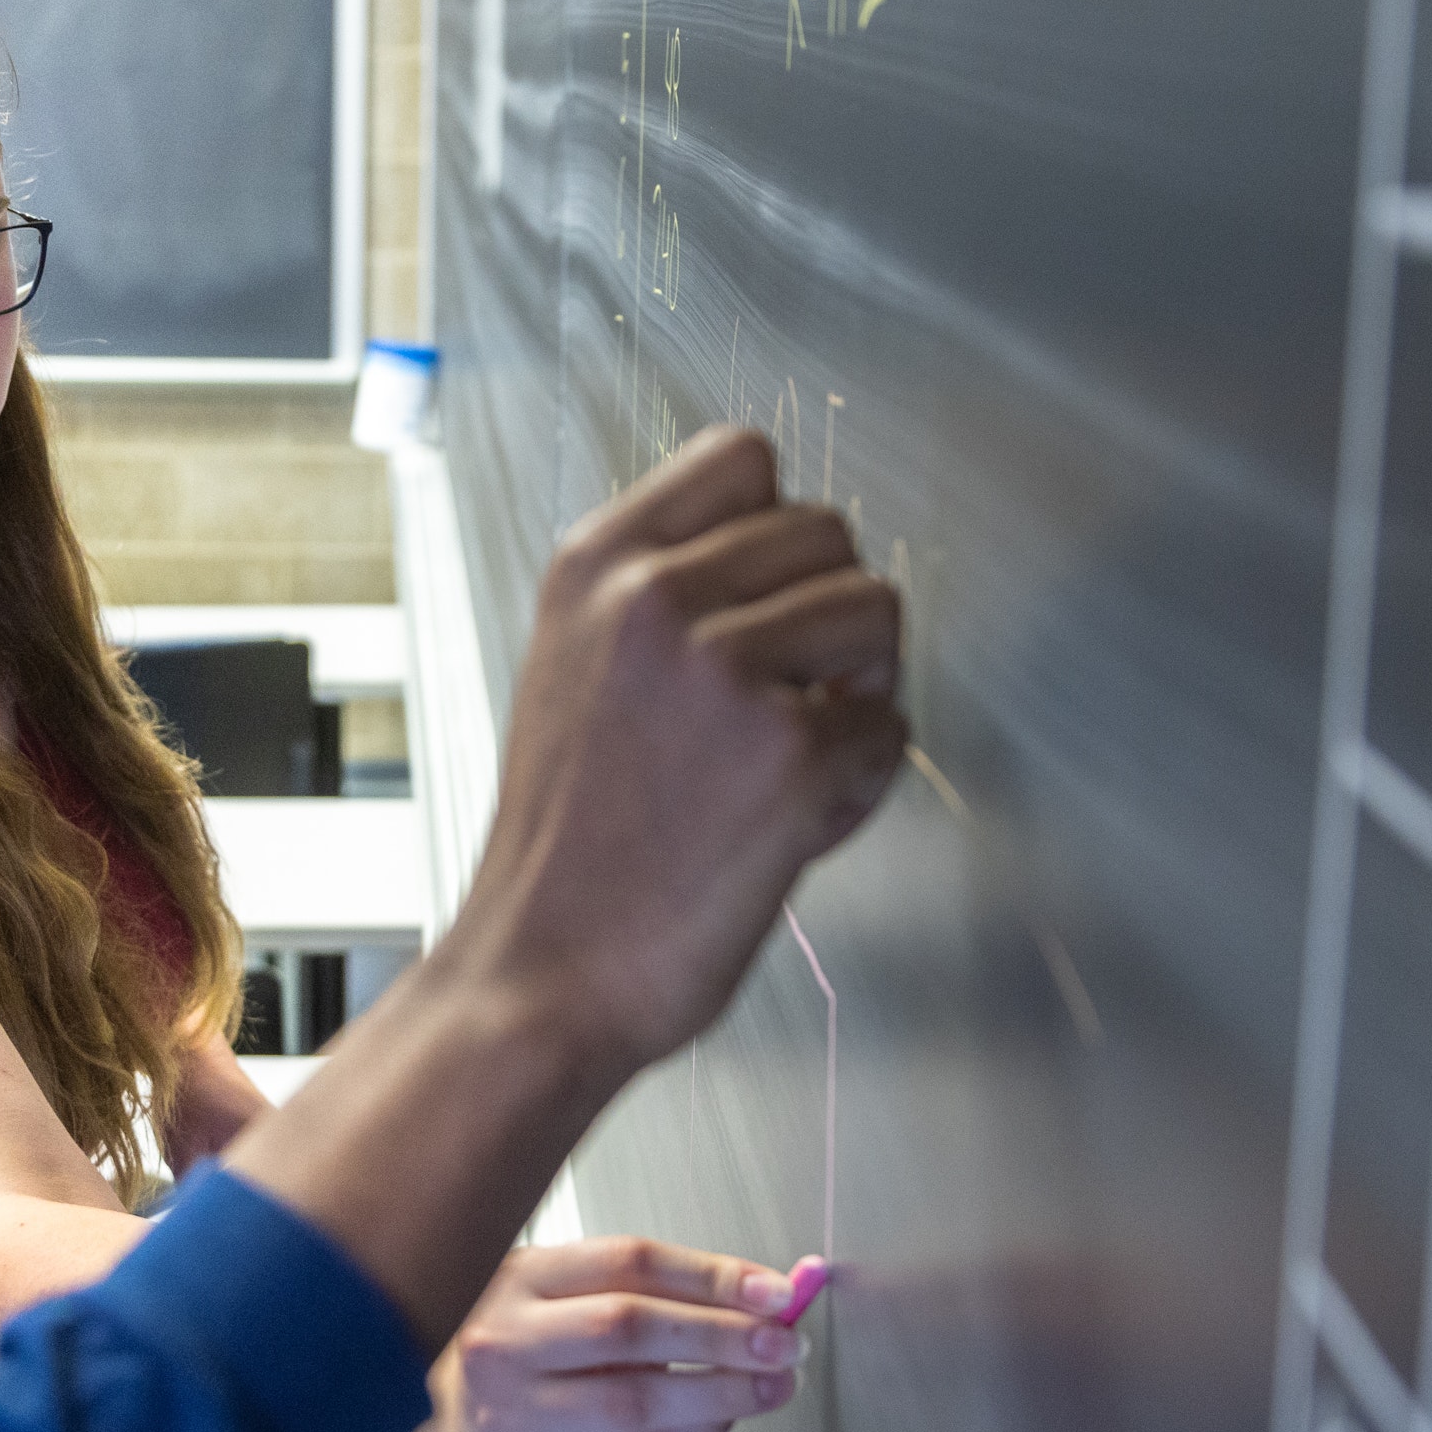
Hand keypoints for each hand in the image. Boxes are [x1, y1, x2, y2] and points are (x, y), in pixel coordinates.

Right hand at [357, 1236, 806, 1431]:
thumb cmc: (509, 1359)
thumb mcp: (551, 1298)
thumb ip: (642, 1293)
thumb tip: (755, 1296)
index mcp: (520, 1280)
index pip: (630, 1263)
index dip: (713, 1274)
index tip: (774, 1288)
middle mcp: (510, 1342)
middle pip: (633, 1327)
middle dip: (726, 1333)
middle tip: (784, 1341)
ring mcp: (518, 1413)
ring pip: (638, 1402)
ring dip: (722, 1394)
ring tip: (772, 1386)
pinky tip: (723, 1422)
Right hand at [454, 427, 903, 1074]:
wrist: (540, 972)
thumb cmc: (566, 844)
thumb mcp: (571, 666)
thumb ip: (657, 595)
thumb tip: (782, 562)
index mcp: (594, 567)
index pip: (741, 458)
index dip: (778, 530)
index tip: (769, 596)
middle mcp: (654, 598)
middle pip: (828, 531)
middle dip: (829, 614)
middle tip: (791, 696)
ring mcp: (723, 671)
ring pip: (876, 612)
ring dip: (859, 686)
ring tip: (792, 756)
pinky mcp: (790, 755)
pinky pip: (892, 729)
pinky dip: (862, 781)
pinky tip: (793, 820)